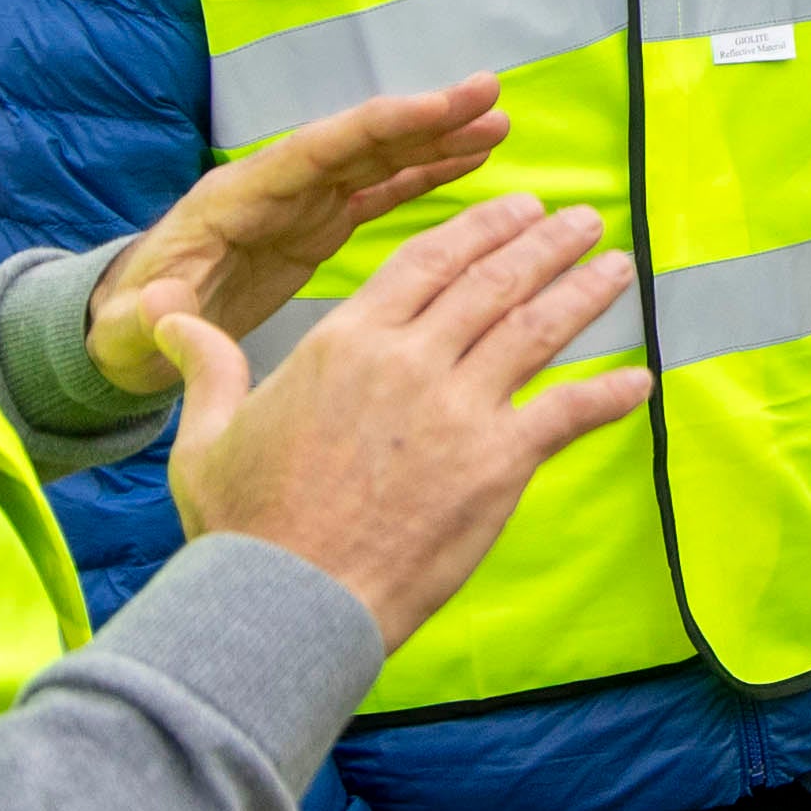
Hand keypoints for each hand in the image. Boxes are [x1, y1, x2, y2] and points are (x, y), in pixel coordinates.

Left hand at [87, 77, 509, 395]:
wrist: (126, 334)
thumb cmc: (124, 328)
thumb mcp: (127, 327)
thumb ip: (149, 315)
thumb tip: (156, 304)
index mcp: (237, 199)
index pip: (318, 151)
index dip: (381, 127)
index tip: (440, 107)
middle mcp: (275, 187)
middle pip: (359, 142)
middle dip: (424, 119)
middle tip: (491, 94)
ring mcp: (299, 204)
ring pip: (378, 161)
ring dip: (437, 142)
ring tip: (499, 124)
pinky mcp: (314, 226)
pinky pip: (378, 192)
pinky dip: (424, 176)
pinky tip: (469, 164)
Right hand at [156, 192, 649, 649]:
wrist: (287, 600)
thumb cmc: (244, 526)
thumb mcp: (206, 435)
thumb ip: (206, 367)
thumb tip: (168, 320)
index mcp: (347, 341)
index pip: (428, 261)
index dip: (480, 228)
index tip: (516, 209)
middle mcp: (410, 361)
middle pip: (492, 282)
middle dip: (543, 244)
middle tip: (579, 221)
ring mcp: (459, 411)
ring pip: (536, 330)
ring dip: (583, 292)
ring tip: (615, 264)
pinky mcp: (497, 465)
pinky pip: (567, 415)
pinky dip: (609, 394)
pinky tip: (641, 380)